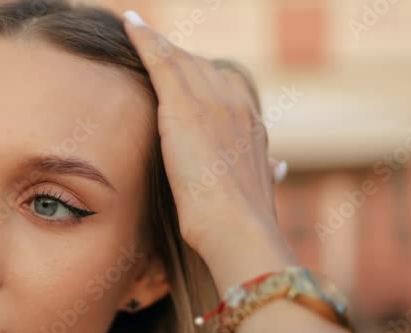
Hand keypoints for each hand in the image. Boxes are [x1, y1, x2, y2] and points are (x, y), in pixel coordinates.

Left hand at [121, 10, 292, 276]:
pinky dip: (144, 40)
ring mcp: (212, 103)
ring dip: (157, 45)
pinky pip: (161, 61)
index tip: (184, 74)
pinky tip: (129, 24)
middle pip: (201, 68)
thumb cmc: (242, 224)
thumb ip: (264, 173)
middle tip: (149, 47)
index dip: (201, 79)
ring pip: (181, 60)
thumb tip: (280, 168)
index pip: (222, 87)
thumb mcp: (257, 191)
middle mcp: (237, 105)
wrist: (238, 229)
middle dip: (177, 59)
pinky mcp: (184, 107)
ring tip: (135, 30)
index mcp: (253, 125)